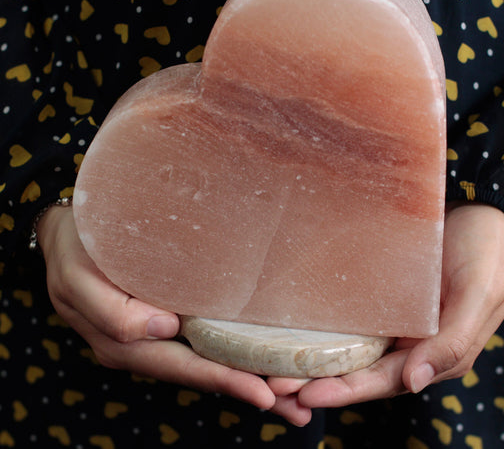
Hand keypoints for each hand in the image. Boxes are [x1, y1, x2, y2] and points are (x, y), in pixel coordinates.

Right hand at [38, 206, 314, 421]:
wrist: (68, 236)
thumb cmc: (75, 251)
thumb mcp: (78, 279)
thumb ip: (112, 311)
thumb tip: (163, 328)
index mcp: (124, 342)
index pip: (183, 367)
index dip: (224, 380)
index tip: (266, 394)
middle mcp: (144, 346)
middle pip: (201, 372)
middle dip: (248, 389)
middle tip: (296, 407)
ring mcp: (156, 334)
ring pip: (204, 361)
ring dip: (245, 377)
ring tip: (290, 393)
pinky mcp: (164, 317)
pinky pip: (199, 341)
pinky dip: (230, 354)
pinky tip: (257, 358)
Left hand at [268, 202, 503, 406]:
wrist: (477, 216)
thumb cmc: (485, 254)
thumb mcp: (480, 296)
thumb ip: (453, 342)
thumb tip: (414, 383)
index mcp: (433, 353)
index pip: (384, 380)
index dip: (346, 390)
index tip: (306, 394)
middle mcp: (407, 343)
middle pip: (358, 371)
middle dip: (317, 381)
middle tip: (274, 384)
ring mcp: (391, 320)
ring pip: (348, 348)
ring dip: (314, 358)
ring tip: (272, 362)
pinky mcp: (380, 296)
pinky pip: (349, 316)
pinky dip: (324, 327)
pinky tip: (294, 326)